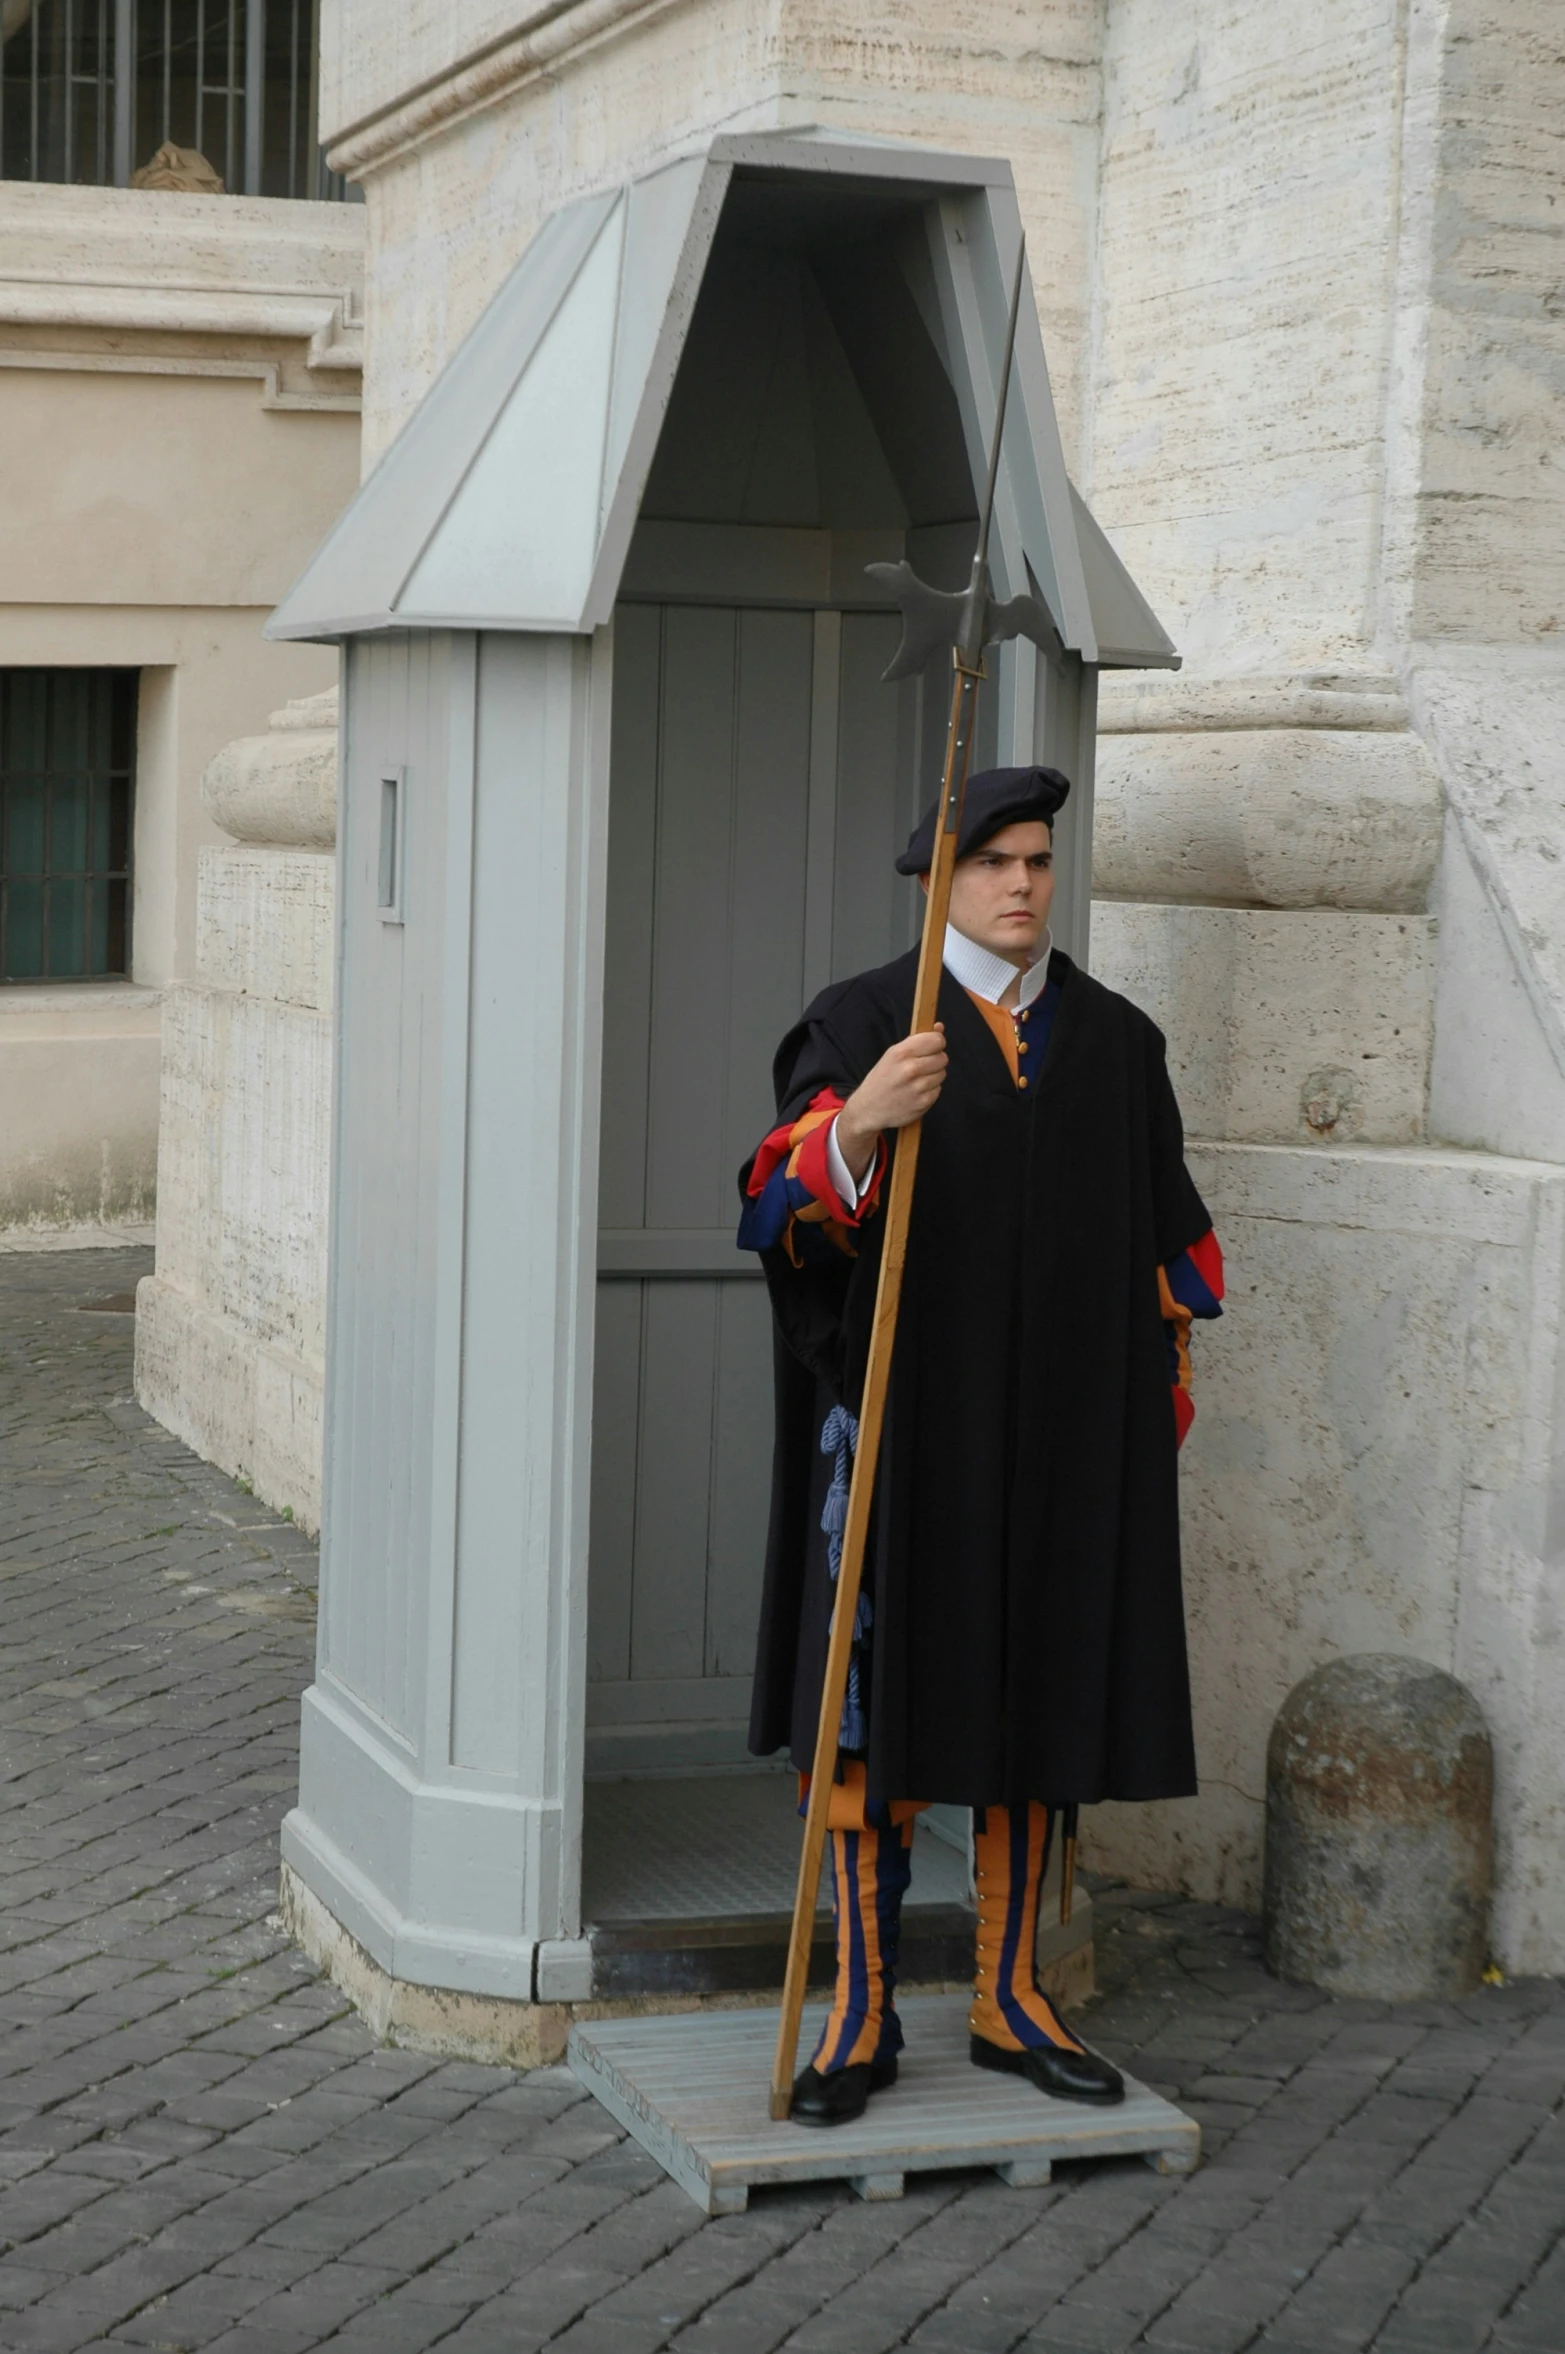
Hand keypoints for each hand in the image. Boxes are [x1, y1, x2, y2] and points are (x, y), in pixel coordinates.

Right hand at [834, 1027, 947, 1180]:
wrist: (868, 1108)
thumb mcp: (893, 1054)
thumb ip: (917, 1040)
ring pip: (942, 1074)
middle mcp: (911, 1069)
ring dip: (933, 1076)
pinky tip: (916, 1092)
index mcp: (901, 1053)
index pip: (937, 1040)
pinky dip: (930, 1091)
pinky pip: (938, 1090)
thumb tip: (939, 1027)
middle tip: (922, 1066)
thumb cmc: (881, 1078)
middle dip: (935, 1060)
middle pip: (943, 1058)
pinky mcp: (923, 1103)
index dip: (937, 1043)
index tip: (931, 1048)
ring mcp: (918, 1088)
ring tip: (917, 1080)